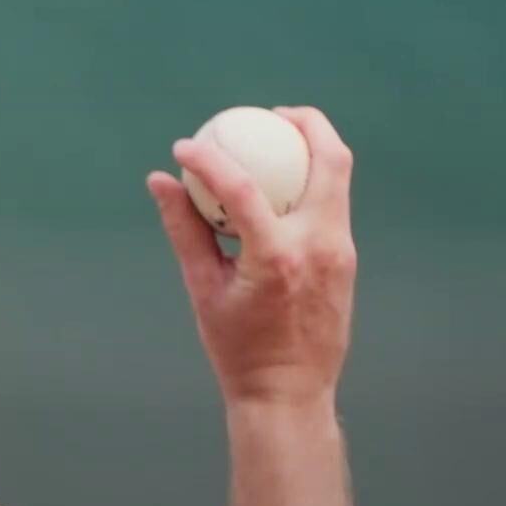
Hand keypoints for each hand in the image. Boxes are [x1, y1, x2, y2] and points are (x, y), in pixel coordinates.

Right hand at [147, 106, 357, 408]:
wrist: (289, 391)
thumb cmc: (236, 346)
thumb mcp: (202, 288)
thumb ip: (183, 230)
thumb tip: (159, 181)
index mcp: (275, 257)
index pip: (242, 187)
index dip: (210, 157)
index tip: (185, 145)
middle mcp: (318, 246)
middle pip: (330, 158)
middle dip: (304, 123)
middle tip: (269, 115)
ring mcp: (340, 250)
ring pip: (339, 175)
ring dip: (313, 147)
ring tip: (279, 139)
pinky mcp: (346, 257)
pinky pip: (332, 202)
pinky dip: (310, 181)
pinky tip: (282, 184)